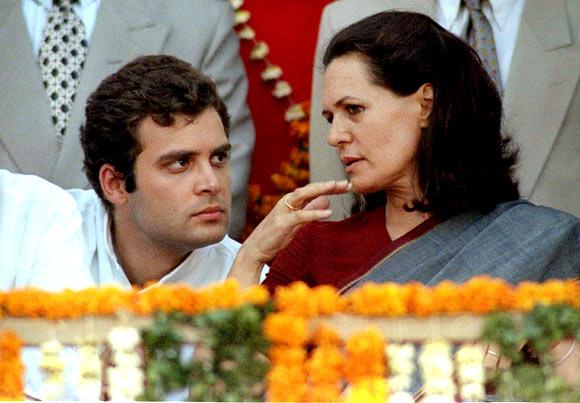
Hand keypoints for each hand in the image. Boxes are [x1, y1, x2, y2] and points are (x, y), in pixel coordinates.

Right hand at [229, 180, 350, 286]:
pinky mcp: (283, 223)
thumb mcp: (297, 221)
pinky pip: (301, 216)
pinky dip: (315, 213)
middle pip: (310, 189)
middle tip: (346, 183)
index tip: (345, 186)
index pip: (313, 190)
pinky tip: (328, 212)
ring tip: (336, 187)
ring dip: (320, 190)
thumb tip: (327, 200)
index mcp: (291, 202)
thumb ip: (310, 209)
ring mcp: (284, 212)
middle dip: (328, 185)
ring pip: (303, 195)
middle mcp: (287, 202)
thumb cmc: (274, 236)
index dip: (329, 187)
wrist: (255, 250)